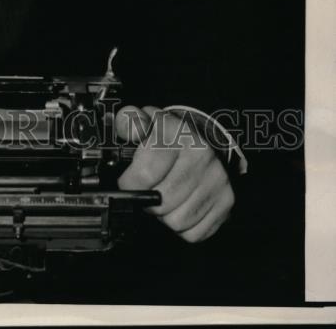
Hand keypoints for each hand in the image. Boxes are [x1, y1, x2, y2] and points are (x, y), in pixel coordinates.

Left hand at [115, 105, 234, 242]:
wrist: (205, 140)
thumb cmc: (170, 135)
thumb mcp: (146, 121)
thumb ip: (130, 121)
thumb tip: (132, 130)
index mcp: (179, 135)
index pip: (145, 174)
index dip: (129, 183)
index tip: (129, 180)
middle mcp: (202, 158)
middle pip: (161, 203)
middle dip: (147, 200)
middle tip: (148, 189)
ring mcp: (217, 182)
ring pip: (176, 222)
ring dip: (164, 215)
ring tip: (164, 196)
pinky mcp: (226, 202)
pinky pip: (194, 233)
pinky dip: (183, 226)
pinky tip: (180, 205)